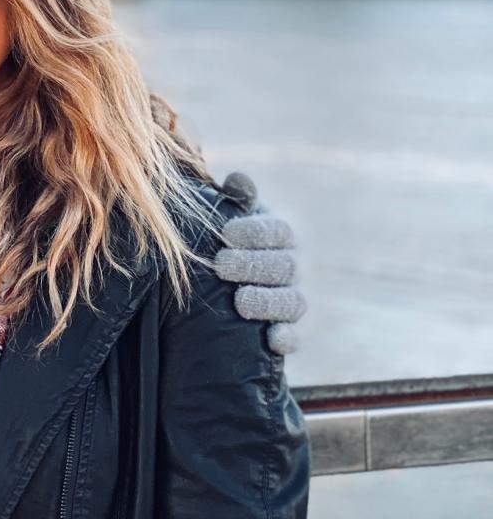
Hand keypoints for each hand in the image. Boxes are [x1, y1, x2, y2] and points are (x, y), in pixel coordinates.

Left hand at [212, 171, 305, 355]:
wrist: (227, 284)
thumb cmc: (227, 243)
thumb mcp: (230, 218)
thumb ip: (235, 201)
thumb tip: (238, 179)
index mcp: (281, 234)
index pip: (278, 231)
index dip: (256, 232)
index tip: (227, 234)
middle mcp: (293, 265)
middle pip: (285, 266)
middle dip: (254, 266)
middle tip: (221, 265)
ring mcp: (295, 298)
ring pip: (293, 301)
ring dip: (268, 301)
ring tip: (240, 302)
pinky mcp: (291, 331)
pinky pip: (296, 337)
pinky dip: (287, 338)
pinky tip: (271, 339)